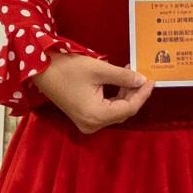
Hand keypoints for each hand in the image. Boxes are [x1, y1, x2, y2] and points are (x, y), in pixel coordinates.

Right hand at [34, 53, 154, 133]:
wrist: (41, 69)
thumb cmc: (68, 68)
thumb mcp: (99, 69)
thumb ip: (123, 76)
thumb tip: (141, 80)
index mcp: (96, 116)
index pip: (128, 108)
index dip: (142, 94)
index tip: (152, 80)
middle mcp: (91, 124)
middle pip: (122, 111)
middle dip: (134, 93)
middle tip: (142, 74)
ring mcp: (86, 122)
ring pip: (115, 110)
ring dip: (125, 93)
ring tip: (131, 73)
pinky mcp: (83, 116)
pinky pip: (105, 109)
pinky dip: (114, 96)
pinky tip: (120, 80)